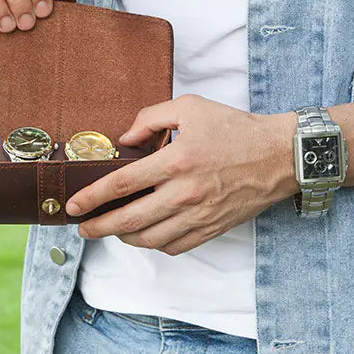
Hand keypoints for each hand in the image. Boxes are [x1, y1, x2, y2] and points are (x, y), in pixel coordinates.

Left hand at [65, 94, 298, 255]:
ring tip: (112, 229)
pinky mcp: (212, 228)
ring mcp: (199, 215)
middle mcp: (185, 193)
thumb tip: (125, 139)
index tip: (74, 205)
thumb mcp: (190, 106)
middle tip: (82, 227)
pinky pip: (175, 247)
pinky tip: (146, 234)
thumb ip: (151, 117)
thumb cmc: (234, 128)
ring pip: (149, 239)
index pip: (122, 184)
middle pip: (129, 221)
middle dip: (98, 228)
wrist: (279, 155)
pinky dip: (154, 244)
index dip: (92, 197)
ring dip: (123, 239)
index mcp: (176, 160)